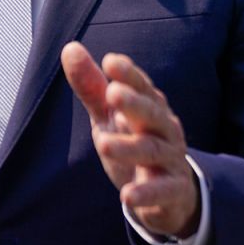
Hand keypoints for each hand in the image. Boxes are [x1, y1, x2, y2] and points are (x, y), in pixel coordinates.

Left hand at [61, 41, 198, 238]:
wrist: (168, 195)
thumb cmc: (134, 144)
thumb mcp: (109, 117)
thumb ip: (92, 87)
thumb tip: (70, 48)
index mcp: (149, 107)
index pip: (142, 86)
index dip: (129, 74)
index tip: (110, 61)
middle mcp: (164, 129)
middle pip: (152, 114)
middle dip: (134, 103)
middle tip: (112, 94)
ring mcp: (171, 159)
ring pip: (153, 150)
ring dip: (129, 148)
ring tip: (103, 146)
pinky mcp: (173, 191)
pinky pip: (163, 190)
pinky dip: (147, 193)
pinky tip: (127, 196)